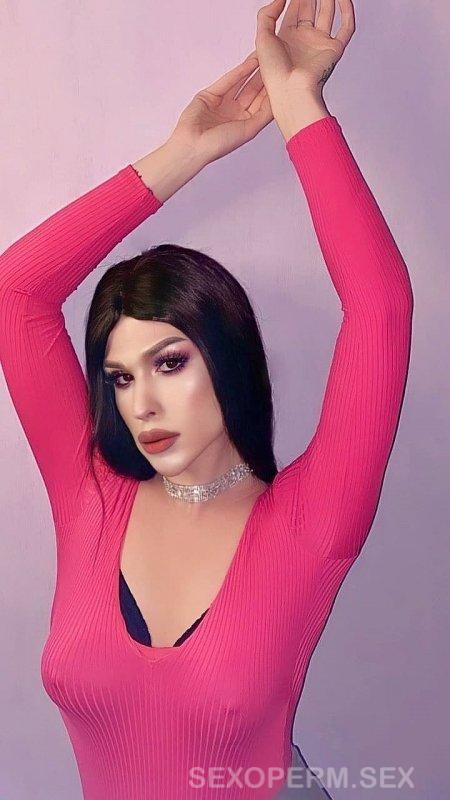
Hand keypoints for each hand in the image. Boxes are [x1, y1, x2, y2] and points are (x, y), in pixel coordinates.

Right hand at [167, 50, 273, 166]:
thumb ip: (264, 114)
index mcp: (246, 124)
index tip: (286, 76)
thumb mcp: (250, 130)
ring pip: (242, 83)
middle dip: (265, 76)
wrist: (193, 144)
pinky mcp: (210, 94)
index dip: (273, 90)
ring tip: (266, 54)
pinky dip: (240, 71)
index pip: (263, 104)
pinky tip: (251, 61)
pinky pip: (228, 80)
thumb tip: (280, 99)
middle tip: (278, 60)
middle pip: (253, 91)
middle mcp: (236, 113)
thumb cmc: (220, 144)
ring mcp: (223, 103)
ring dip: (254, 70)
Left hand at [255, 0, 354, 101]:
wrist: (290, 91)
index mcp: (287, 38)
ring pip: (328, 14)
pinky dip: (347, 12)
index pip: (294, 10)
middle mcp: (304, 40)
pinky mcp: (334, 50)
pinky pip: (345, 28)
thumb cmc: (275, 73)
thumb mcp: (262, 38)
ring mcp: (320, 44)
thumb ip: (268, 14)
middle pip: (311, 9)